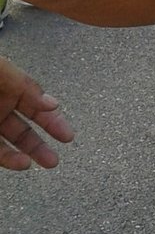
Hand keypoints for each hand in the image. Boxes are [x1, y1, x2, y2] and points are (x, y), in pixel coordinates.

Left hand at [0, 56, 74, 170]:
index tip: (68, 136)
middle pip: (23, 130)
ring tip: (41, 163)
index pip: (36, 108)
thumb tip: (51, 103)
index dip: (53, 122)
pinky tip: (21, 162)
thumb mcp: (3, 70)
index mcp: (8, 88)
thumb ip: (26, 84)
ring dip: (26, 155)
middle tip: (54, 159)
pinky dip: (9, 160)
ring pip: (7, 145)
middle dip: (40, 145)